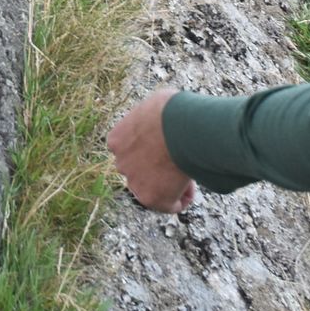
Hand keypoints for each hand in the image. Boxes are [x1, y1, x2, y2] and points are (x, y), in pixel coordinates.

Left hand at [107, 88, 198, 212]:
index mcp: (116, 140)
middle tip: (180, 161)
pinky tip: (192, 188)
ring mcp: (134, 182)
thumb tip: (165, 119)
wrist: (181, 128)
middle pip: (141, 171)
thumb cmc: (172, 110)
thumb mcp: (155, 105)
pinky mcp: (151, 198)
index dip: (152, 149)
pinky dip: (183, 199)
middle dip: (158, 169)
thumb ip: (152, 119)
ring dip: (171, 185)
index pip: (131, 151)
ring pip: (154, 189)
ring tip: (189, 174)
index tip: (170, 145)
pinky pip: (170, 205)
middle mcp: (120, 162)